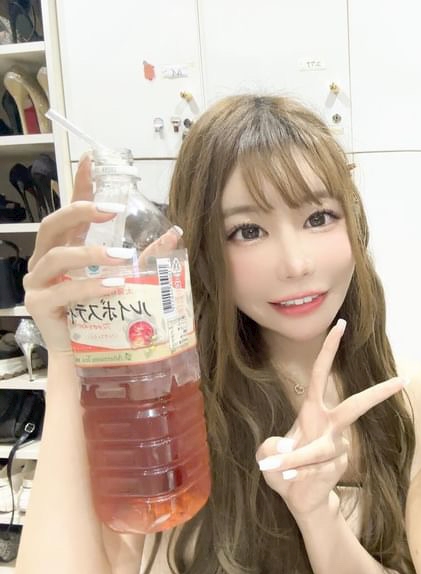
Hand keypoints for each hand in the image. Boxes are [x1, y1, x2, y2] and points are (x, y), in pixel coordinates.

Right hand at [24, 157, 182, 353]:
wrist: (86, 357)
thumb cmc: (104, 315)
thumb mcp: (126, 279)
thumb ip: (145, 256)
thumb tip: (175, 233)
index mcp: (66, 248)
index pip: (71, 210)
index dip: (79, 185)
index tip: (91, 160)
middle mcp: (46, 261)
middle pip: (53, 225)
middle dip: (80, 211)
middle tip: (111, 210)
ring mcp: (38, 283)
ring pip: (58, 257)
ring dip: (92, 254)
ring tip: (123, 258)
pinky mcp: (39, 306)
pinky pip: (64, 291)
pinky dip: (91, 287)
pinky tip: (114, 286)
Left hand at [256, 320, 404, 518]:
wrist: (297, 497)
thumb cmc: (283, 469)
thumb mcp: (266, 456)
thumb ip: (270, 450)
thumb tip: (286, 450)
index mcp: (312, 410)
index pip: (320, 374)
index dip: (329, 350)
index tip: (341, 325)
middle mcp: (329, 425)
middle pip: (356, 406)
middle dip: (377, 393)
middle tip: (401, 381)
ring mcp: (338, 446)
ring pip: (318, 450)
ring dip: (295, 461)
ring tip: (278, 469)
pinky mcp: (338, 467)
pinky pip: (316, 469)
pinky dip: (298, 476)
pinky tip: (291, 481)